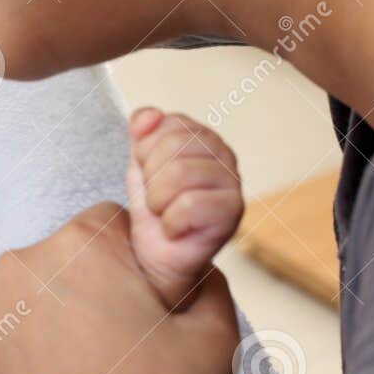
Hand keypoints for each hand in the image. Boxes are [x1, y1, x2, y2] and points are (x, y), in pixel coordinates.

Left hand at [0, 204, 239, 373]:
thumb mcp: (214, 341)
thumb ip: (204, 284)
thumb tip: (187, 272)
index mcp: (82, 248)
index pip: (106, 226)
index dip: (126, 267)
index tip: (134, 311)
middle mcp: (17, 265)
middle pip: (55, 264)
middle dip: (79, 298)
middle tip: (105, 360)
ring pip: (11, 301)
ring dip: (33, 327)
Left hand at [125, 108, 242, 309]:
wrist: (159, 255)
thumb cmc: (154, 208)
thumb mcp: (140, 163)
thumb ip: (142, 132)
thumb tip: (148, 117)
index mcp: (200, 136)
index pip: (165, 124)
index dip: (146, 153)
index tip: (151, 174)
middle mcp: (223, 153)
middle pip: (171, 146)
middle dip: (151, 179)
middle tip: (158, 199)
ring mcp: (232, 181)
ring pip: (178, 174)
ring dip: (158, 202)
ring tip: (165, 213)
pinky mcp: (233, 210)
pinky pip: (189, 205)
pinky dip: (171, 222)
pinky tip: (177, 229)